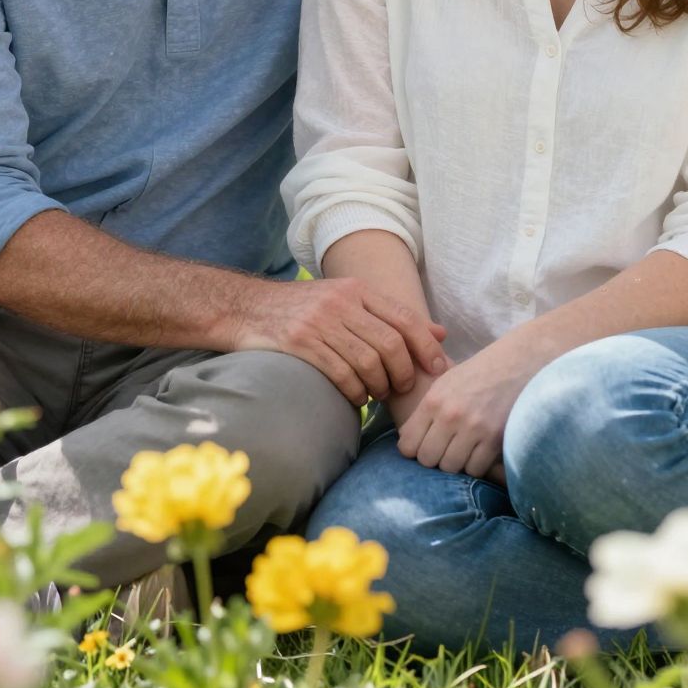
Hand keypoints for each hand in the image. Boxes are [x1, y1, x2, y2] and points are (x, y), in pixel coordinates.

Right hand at [234, 274, 447, 407]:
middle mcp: (341, 302)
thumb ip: (391, 316)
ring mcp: (320, 321)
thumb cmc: (304, 308)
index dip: (426, 346)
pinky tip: (357, 398)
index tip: (437, 369)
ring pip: (367, 361)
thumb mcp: (347, 300)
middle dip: (404, 372)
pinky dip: (355, 392)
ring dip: (380, 385)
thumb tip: (440, 333)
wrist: (247, 308)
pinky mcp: (300, 342)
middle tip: (403, 388)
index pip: (404, 317)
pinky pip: (340, 373)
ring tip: (379, 394)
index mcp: (357, 289)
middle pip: (389, 343)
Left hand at [396, 332, 534, 477]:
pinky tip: (480, 451)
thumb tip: (406, 444)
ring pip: (451, 467)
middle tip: (444, 450)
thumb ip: (425, 412)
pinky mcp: (495, 439)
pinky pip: (476, 469)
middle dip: (434, 459)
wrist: (517, 364)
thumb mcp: (445, 384)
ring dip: (456, 463)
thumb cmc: (479, 375)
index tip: (423, 446)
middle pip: (427, 460)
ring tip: (463, 450)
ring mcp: (473, 429)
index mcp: (433, 400)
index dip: (414, 450)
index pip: (408, 445)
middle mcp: (450, 415)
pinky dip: (477, 465)